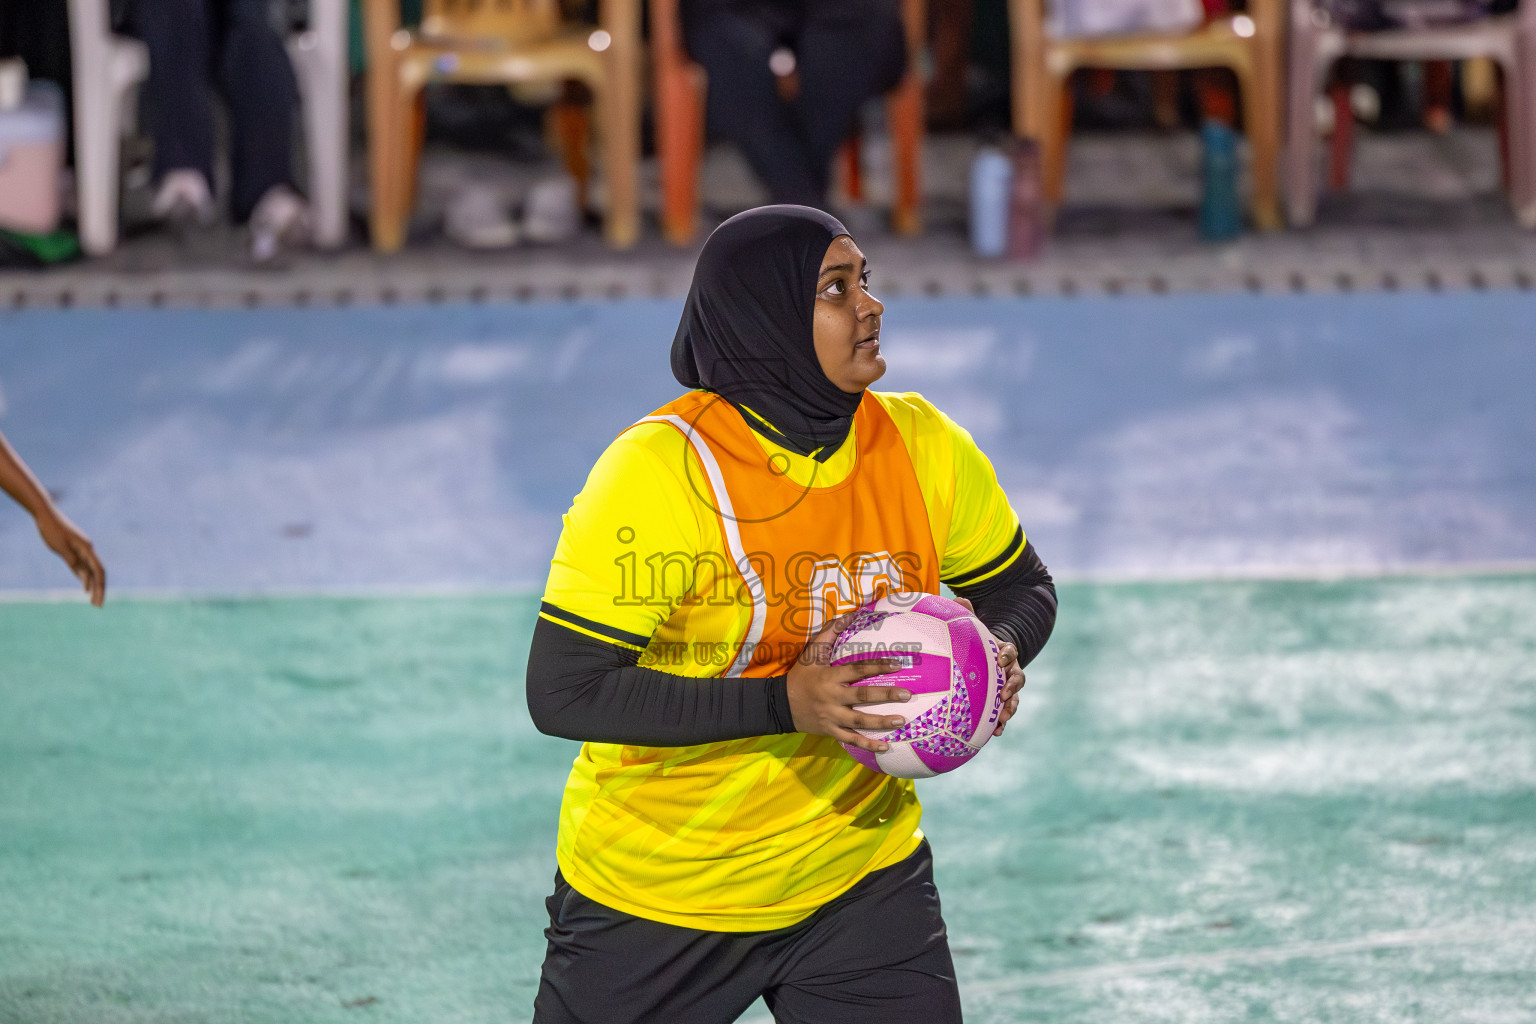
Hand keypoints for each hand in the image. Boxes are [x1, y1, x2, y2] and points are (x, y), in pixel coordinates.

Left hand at [35, 508, 105, 605]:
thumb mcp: (60, 547)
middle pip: (98, 573)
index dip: (99, 586)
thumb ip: (72, 561)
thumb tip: (83, 575)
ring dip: (92, 587)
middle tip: (98, 606)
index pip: (98, 570)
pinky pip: (83, 568)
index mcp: (87, 548)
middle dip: (99, 590)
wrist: (46, 514)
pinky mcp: (74, 551)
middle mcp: (88, 550)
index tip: (98, 600)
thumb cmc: (52, 529)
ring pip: (91, 572)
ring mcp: (82, 551)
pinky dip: (85, 579)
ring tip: (92, 601)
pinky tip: (85, 589)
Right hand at [787, 612, 910, 752]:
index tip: (898, 664)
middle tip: (907, 694)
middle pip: (862, 697)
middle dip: (886, 695)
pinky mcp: (831, 731)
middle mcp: (832, 698)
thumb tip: (849, 615)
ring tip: (902, 721)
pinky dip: (868, 745)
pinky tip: (885, 747)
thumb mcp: (812, 653)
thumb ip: (830, 633)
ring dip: (882, 722)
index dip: (878, 666)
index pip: (857, 670)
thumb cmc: (800, 676)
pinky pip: (851, 740)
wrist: (779, 704)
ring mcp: (832, 717)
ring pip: (860, 721)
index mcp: (830, 677)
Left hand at [950, 597, 1024, 736]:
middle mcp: (1010, 670)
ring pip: (1014, 698)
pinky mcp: (1001, 702)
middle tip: (1005, 695)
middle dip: (1012, 687)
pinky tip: (996, 733)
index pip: (1011, 651)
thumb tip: (959, 598)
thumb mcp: (974, 629)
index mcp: (1005, 651)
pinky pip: (1004, 713)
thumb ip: (968, 615)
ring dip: (1010, 708)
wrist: (987, 659)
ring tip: (1004, 719)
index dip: (1008, 655)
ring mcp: (1007, 687)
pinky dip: (1001, 723)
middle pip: (1017, 678)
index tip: (1001, 659)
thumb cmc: (978, 643)